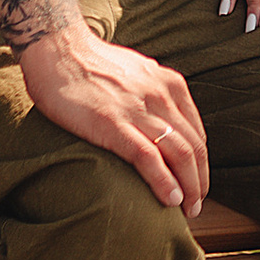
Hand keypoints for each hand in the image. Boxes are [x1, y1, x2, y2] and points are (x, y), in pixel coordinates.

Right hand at [18, 22, 210, 212]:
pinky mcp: (112, 123)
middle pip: (194, 147)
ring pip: (179, 154)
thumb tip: (162, 122)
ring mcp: (138, 109)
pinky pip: (148, 157)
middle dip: (199, 182)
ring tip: (187, 210)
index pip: (197, 133)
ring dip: (189, 188)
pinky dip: (163, 182)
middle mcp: (161, 95)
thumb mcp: (137, 73)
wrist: (57, 48)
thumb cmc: (91, 64)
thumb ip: (154, 95)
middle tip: (195, 206)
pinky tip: (170, 200)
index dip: (201, 165)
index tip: (196, 184)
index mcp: (169, 84)